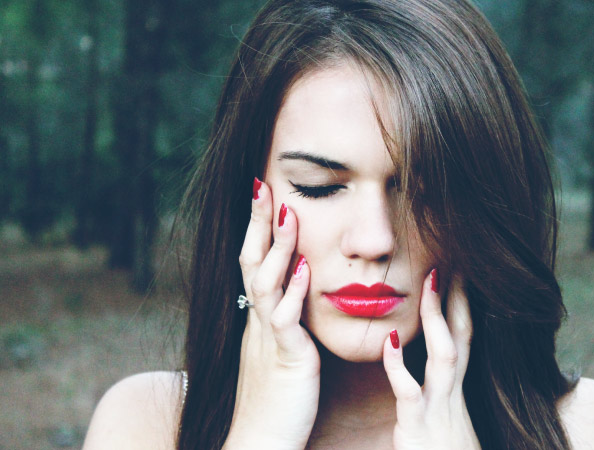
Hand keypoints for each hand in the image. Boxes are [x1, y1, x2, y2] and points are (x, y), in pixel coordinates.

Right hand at [224, 180, 319, 449]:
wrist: (260, 443)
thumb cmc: (276, 401)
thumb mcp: (280, 352)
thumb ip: (286, 321)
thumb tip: (297, 291)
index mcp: (260, 319)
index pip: (254, 263)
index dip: (257, 229)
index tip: (264, 193)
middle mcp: (259, 322)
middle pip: (252, 262)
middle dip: (258, 223)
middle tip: (263, 184)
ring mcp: (269, 339)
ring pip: (265, 284)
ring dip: (277, 248)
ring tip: (289, 213)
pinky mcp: (285, 360)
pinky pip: (286, 322)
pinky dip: (293, 294)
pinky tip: (303, 270)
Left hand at [382, 271, 479, 449]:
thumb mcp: (447, 419)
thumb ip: (438, 391)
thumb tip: (431, 369)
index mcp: (455, 389)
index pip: (463, 337)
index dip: (462, 303)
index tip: (458, 271)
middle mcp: (453, 392)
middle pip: (461, 335)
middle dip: (459, 298)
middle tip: (451, 259)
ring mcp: (439, 407)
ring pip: (445, 355)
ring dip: (438, 319)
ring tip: (430, 284)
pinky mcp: (419, 426)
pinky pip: (410, 393)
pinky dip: (400, 366)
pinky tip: (388, 342)